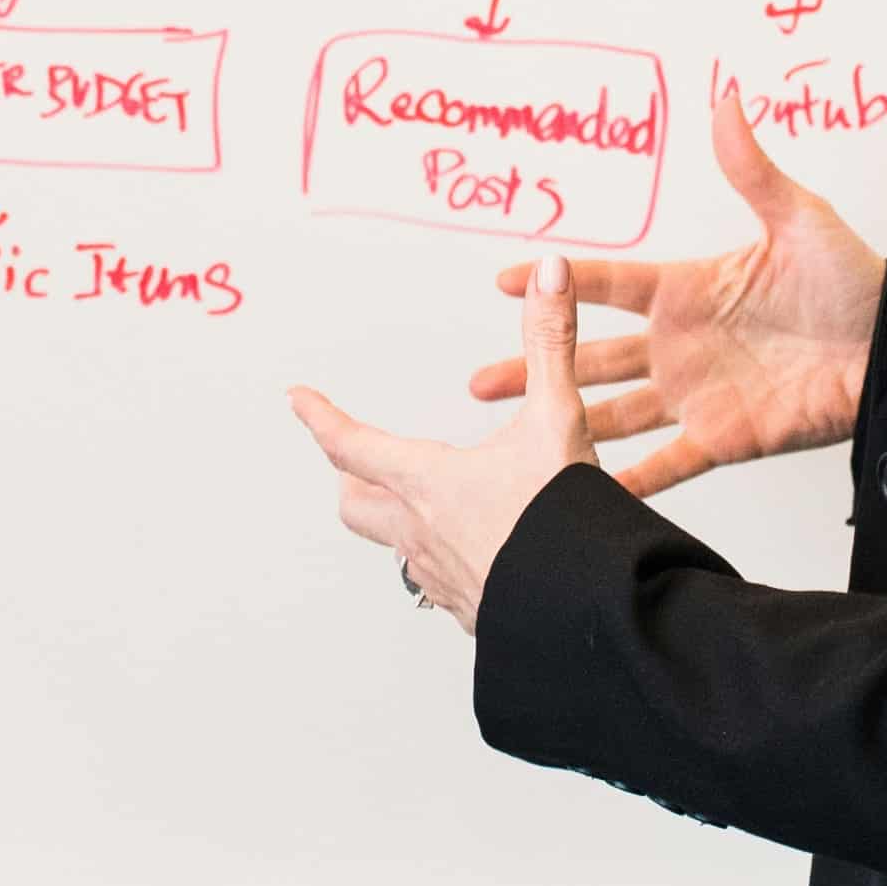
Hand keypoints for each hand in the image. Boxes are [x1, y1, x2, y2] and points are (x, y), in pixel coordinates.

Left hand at [290, 259, 595, 633]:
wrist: (590, 612)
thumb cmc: (566, 520)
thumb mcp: (560, 418)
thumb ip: (551, 343)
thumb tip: (550, 274)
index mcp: (428, 483)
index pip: (351, 445)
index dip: (320, 417)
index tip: (296, 398)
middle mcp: (422, 533)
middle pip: (355, 506)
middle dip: (349, 478)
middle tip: (349, 459)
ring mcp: (444, 579)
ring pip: (396, 549)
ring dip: (398, 523)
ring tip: (419, 505)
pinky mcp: (473, 611)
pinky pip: (439, 584)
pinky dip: (444, 560)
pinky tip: (476, 553)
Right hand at [468, 77, 883, 494]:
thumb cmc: (857, 281)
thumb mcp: (799, 219)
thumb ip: (751, 169)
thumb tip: (727, 98)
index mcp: (690, 290)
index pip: (609, 285)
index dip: (558, 283)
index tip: (508, 279)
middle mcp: (682, 345)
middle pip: (592, 358)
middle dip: (536, 366)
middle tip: (482, 382)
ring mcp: (698, 395)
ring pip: (613, 413)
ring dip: (565, 423)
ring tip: (515, 437)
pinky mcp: (725, 438)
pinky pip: (668, 465)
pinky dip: (630, 482)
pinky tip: (587, 491)